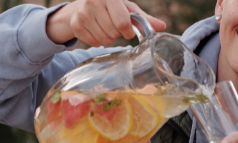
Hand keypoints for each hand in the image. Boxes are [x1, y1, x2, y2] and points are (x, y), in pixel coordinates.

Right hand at [46, 0, 165, 45]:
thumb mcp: (127, 9)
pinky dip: (97, 41)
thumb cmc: (110, 7)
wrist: (82, 6)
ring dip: (108, 39)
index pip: (122, 22)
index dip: (128, 31)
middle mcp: (93, 2)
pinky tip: (96, 31)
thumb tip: (162, 26)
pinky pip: (93, 42)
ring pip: (104, 39)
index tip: (127, 30)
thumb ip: (144, 19)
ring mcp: (82, 13)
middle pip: (113, 32)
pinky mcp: (76, 25)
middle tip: (114, 27)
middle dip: (117, 34)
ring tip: (106, 28)